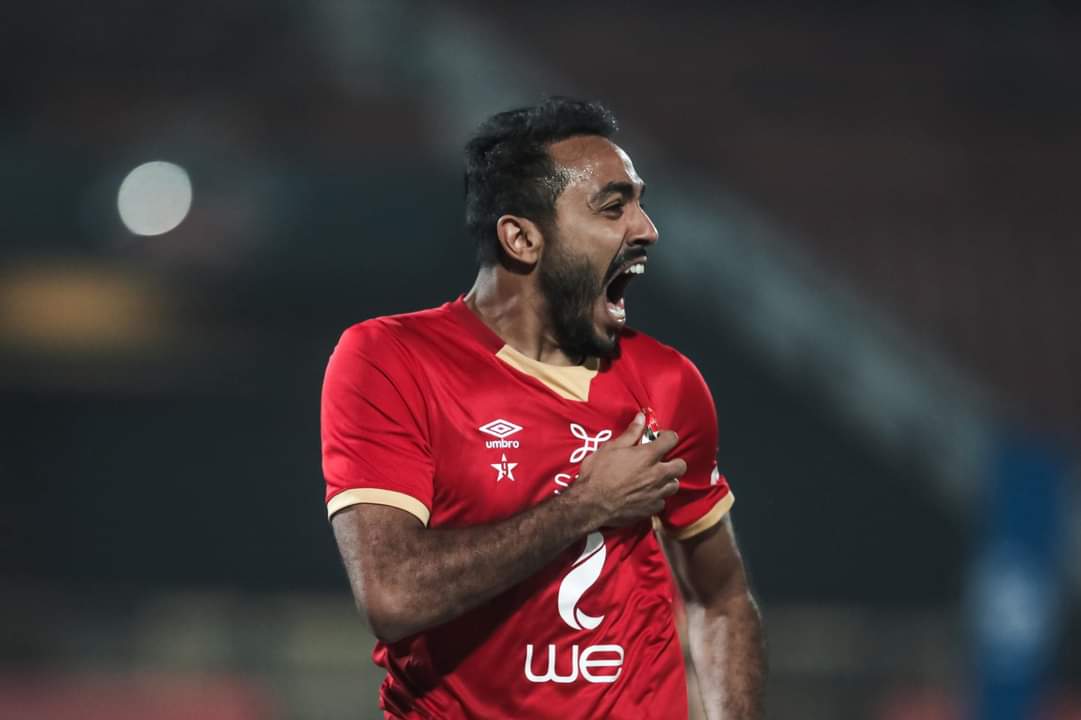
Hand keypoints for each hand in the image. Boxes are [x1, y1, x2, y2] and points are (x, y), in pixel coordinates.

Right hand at [566, 413, 686, 527]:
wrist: (591, 504)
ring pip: (674, 485)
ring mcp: (656, 493)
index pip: (671, 440)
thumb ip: (631, 433)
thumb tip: (641, 416)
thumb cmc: (598, 473)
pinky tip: (646, 495)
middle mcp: (657, 474)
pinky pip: (662, 501)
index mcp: (647, 456)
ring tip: (655, 479)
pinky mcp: (651, 509)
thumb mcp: (611, 448)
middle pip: (680, 466)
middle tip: (660, 462)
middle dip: (674, 461)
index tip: (659, 439)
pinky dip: (656, 497)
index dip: (667, 437)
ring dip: (667, 480)